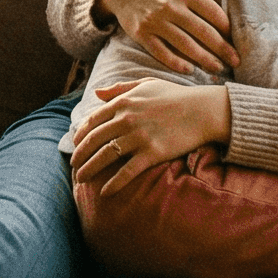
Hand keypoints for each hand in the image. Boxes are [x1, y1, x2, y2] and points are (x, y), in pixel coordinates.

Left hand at [67, 79, 228, 194]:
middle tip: (73, 165)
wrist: (203, 110)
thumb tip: (96, 93)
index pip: (93, 120)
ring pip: (106, 156)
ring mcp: (139, 137)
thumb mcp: (146, 84)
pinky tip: (104, 193)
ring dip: (90, 169)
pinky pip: (127, 171)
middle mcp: (127, 119)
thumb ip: (120, 88)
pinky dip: (114, 184)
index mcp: (123, 102)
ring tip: (81, 179)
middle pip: (94, 140)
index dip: (81, 135)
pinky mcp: (152, 153)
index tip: (75, 144)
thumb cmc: (176, 96)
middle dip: (80, 155)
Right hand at [98, 0, 237, 71]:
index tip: (235, 38)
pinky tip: (189, 70)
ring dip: (204, 60)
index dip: (227, 27)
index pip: (212, 12)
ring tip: (218, 68)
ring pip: (185, 45)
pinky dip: (176, 63)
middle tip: (236, 61)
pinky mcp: (142, 34)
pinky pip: (161, 53)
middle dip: (222, 49)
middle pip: (203, 32)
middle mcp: (171, 6)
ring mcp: (155, 21)